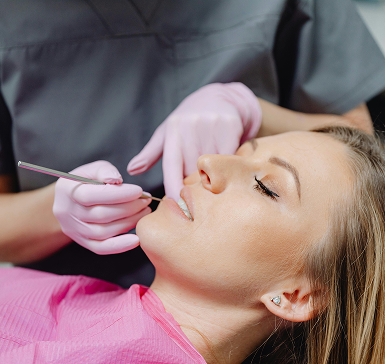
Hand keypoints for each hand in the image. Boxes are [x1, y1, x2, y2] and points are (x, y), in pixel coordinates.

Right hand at [53, 161, 150, 253]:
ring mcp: (74, 230)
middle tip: (146, 201)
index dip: (118, 194)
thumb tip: (116, 180)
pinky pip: (101, 248)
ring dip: (129, 223)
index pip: (91, 196)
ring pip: (103, 232)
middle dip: (129, 208)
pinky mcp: (83, 242)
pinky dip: (120, 246)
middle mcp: (67, 213)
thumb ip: (105, 171)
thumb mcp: (93, 169)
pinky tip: (137, 239)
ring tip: (144, 212)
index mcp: (67, 191)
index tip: (139, 191)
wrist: (72, 200)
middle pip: (101, 215)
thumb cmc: (87, 181)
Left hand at [127, 82, 261, 200]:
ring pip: (212, 165)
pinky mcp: (229, 126)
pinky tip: (225, 167)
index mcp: (172, 131)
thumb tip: (132, 170)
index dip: (174, 186)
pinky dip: (227, 167)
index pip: (172, 165)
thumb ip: (150, 153)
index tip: (177, 204)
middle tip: (196, 195)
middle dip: (193, 185)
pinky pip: (229, 157)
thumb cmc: (187, 121)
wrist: (217, 98)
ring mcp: (210, 126)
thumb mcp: (166, 133)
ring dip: (211, 177)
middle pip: (193, 169)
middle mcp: (190, 127)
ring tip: (210, 178)